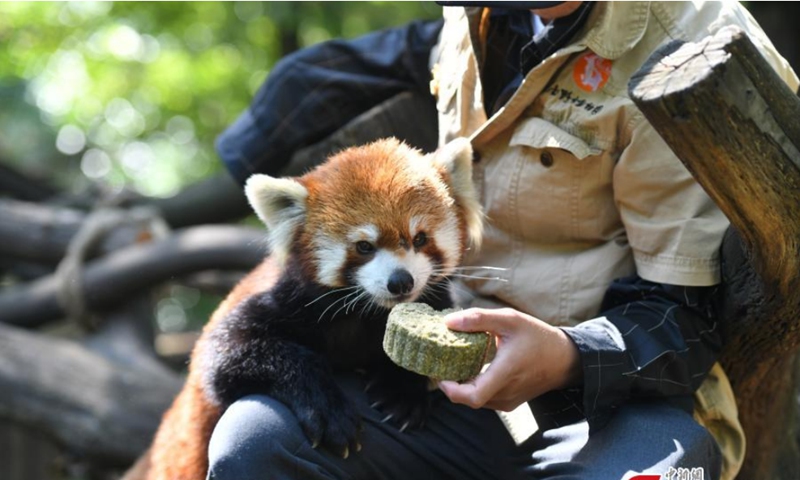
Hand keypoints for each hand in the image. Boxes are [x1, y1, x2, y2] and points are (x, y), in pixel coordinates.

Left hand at [438, 308, 581, 411]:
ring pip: (476, 399)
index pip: (473, 397)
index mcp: (506, 373)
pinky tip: (471, 369)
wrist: (564, 359)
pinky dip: (474, 387)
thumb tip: (448, 322)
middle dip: (452, 383)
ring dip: (463, 385)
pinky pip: (486, 398)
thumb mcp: (509, 319)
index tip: (440, 374)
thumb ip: (478, 319)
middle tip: (441, 363)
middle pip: (469, 398)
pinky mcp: (510, 402)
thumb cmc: (537, 337)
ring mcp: (508, 401)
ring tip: (454, 364)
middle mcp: (506, 393)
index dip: (451, 390)